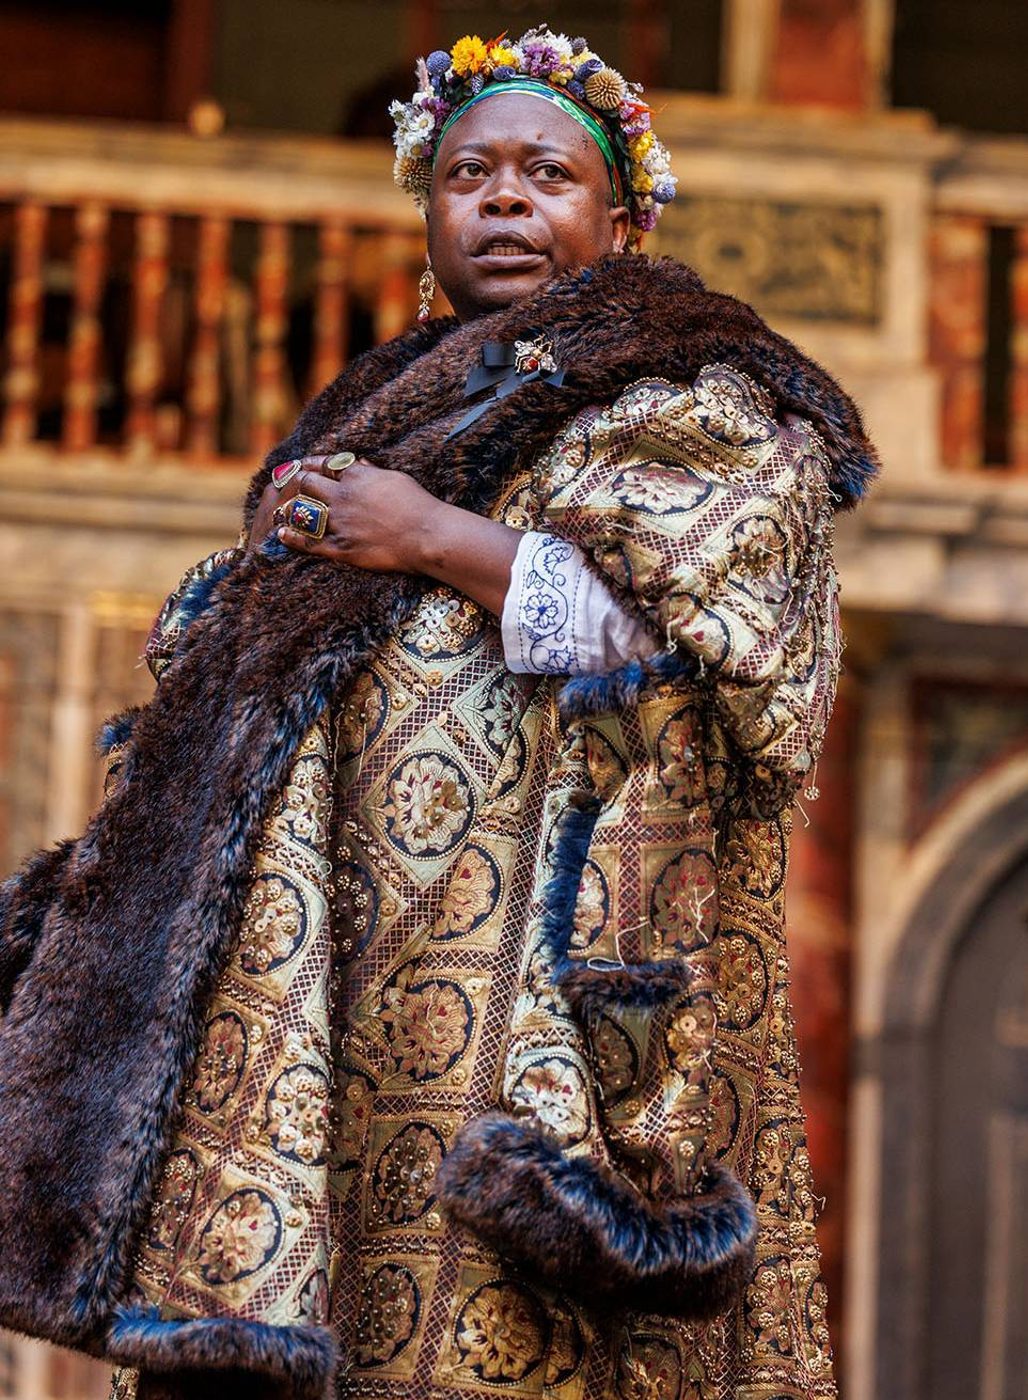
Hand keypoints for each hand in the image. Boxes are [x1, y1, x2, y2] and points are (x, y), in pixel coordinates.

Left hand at [256, 456, 441, 572]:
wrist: (427, 535)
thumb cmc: (418, 504)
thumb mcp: (396, 478)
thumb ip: (373, 471)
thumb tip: (360, 463)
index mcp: (357, 477)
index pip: (326, 464)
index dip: (312, 463)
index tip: (303, 464)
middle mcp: (343, 497)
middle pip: (308, 484)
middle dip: (297, 482)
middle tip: (288, 483)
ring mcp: (340, 523)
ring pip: (304, 512)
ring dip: (290, 509)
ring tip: (280, 509)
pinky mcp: (342, 548)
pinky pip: (310, 542)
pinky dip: (293, 537)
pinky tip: (282, 534)